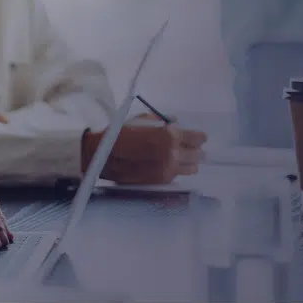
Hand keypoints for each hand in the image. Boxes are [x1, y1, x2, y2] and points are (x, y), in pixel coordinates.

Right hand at [81, 120, 206, 184]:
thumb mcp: (140, 120)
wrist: (103, 156)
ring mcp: (168, 170)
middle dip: (194, 150)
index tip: (195, 136)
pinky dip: (176, 170)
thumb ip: (161, 121)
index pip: (198, 139)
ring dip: (188, 162)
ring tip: (179, 158)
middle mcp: (173, 155)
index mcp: (170, 137)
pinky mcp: (162, 182)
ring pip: (192, 168)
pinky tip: (166, 164)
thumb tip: (175, 122)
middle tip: (187, 147)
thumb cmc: (120, 133)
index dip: (198, 136)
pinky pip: (178, 176)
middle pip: (199, 155)